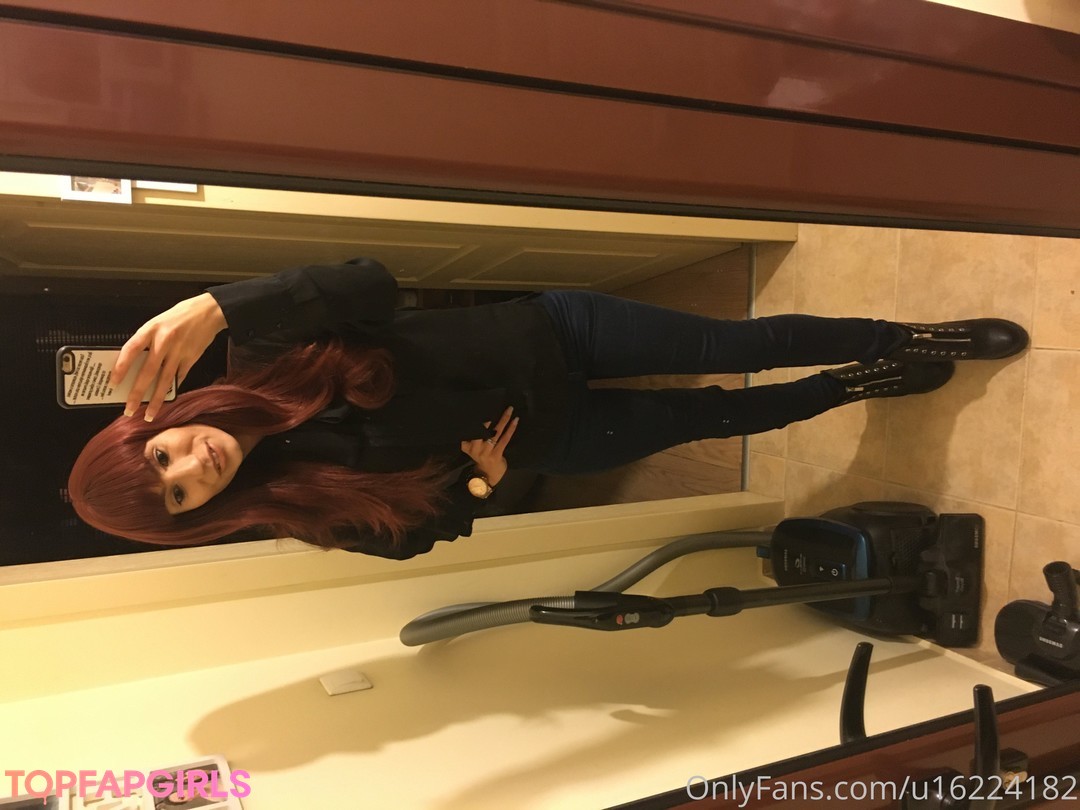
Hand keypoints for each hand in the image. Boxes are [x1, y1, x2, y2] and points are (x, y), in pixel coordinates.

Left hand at [110, 292, 227, 420]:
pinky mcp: (191, 358)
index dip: (121, 367)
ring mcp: (179, 351)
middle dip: (136, 393)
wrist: (208, 311)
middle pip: (148, 372)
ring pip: (164, 380)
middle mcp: (164, 341)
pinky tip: (166, 397)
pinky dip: (172, 387)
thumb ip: (146, 341)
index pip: (131, 350)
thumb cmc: (179, 316)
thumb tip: (133, 364)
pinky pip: (179, 377)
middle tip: (128, 409)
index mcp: (151, 329)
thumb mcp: (157, 323)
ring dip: (155, 400)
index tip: (113, 383)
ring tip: (149, 414)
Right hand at [460, 406, 518, 485]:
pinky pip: (505, 439)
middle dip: (489, 417)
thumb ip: (472, 436)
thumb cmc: (481, 457)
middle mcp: (475, 448)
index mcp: (467, 445)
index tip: (478, 407)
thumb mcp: (472, 448)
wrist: (487, 475)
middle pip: (482, 430)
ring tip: (509, 409)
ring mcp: (486, 452)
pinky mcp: (497, 455)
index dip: (473, 420)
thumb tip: (478, 416)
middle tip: (494, 404)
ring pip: (496, 432)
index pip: (469, 430)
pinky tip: (515, 421)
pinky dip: (510, 429)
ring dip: (503, 419)